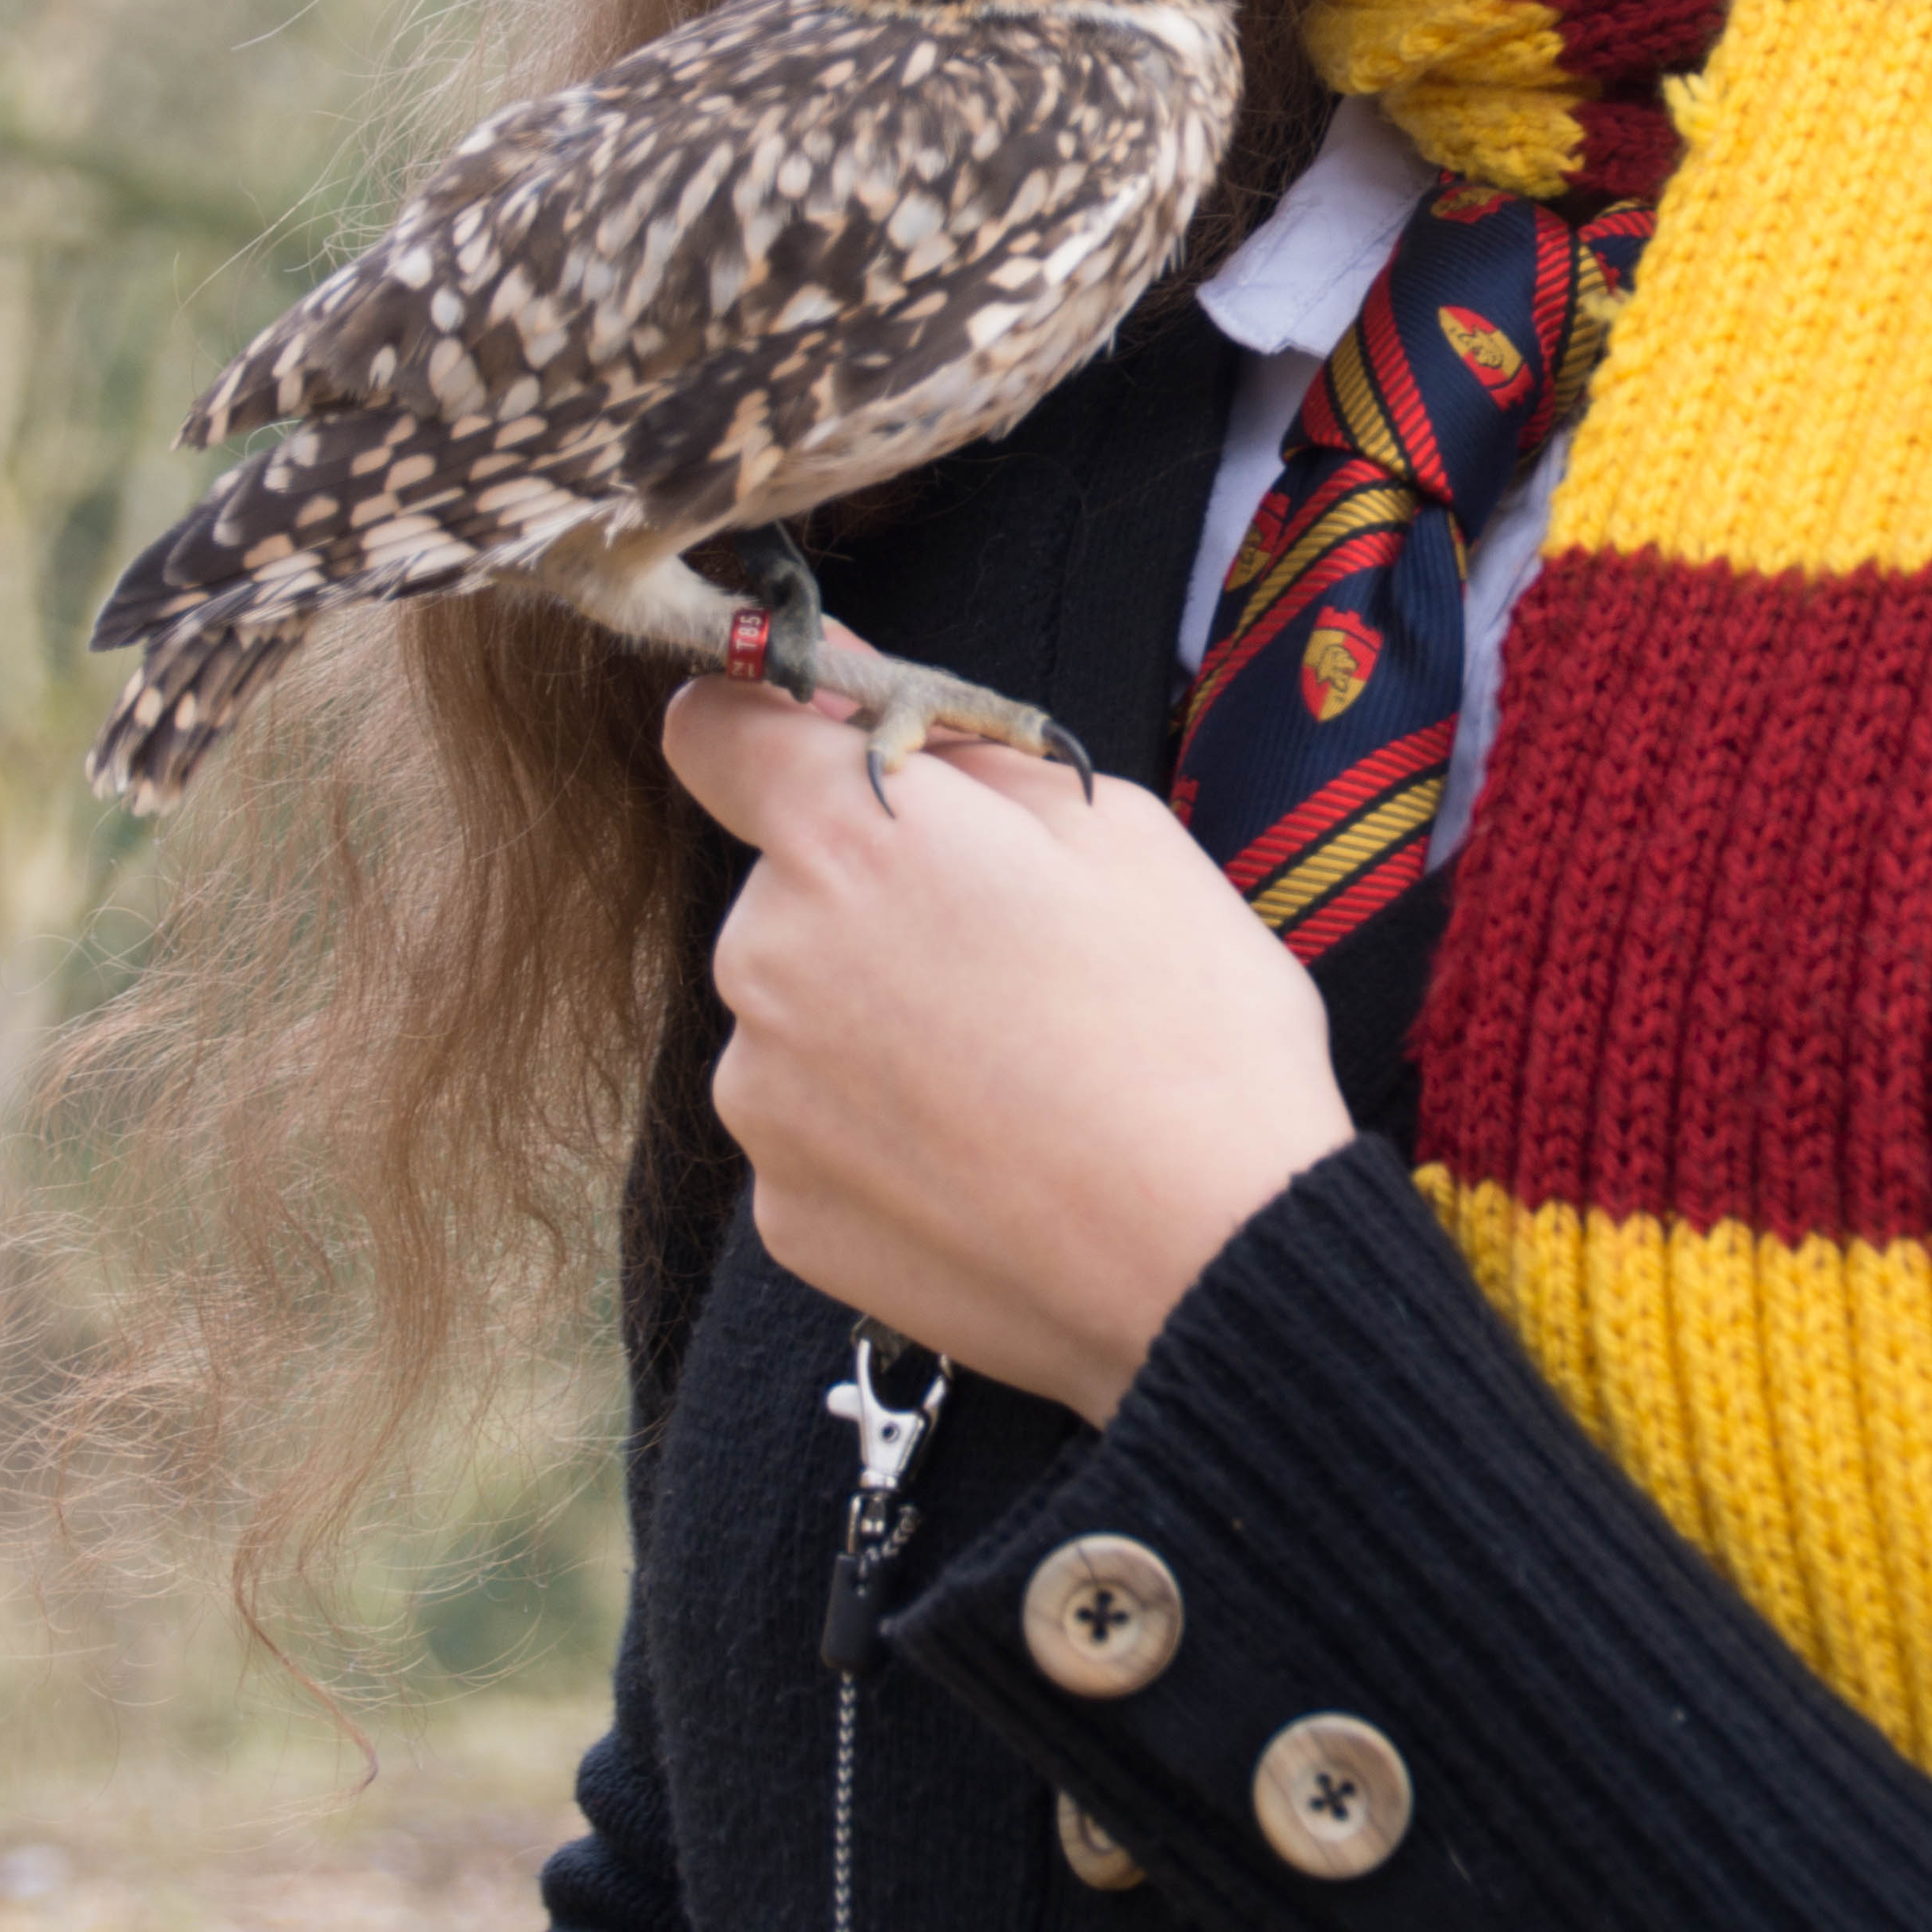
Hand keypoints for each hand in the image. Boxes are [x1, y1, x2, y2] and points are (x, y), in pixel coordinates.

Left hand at [668, 678, 1355, 1420]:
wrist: (1213, 1264)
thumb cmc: (1188, 1025)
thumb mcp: (1113, 829)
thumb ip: (954, 741)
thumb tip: (842, 666)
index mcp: (845, 838)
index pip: (718, 729)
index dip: (777, 730)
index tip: (839, 756)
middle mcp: (765, 960)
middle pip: (784, 888)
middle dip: (872, 898)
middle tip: (1015, 956)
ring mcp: (763, 1101)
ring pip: (799, 1016)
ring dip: (875, 1023)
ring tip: (1020, 1075)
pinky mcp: (784, 1218)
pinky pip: (816, 1136)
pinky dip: (884, 1137)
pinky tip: (993, 1159)